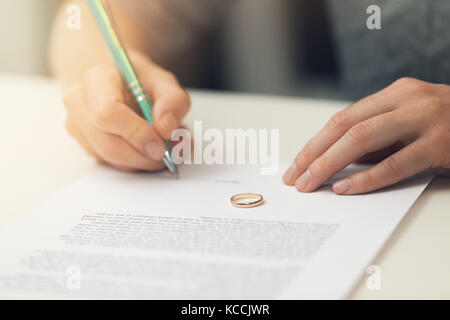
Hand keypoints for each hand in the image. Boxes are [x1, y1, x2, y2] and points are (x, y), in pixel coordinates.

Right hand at [63, 51, 189, 170]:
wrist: (118, 83)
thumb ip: (172, 101)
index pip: (108, 113)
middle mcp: (79, 103)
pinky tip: (151, 151)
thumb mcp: (164, 82)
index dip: (137, 134)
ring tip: (167, 150)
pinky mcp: (85, 145)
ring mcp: (78, 127)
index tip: (162, 145)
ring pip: (110, 158)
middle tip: (170, 155)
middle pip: (108, 143)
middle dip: (143, 155)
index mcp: (97, 79)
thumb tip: (166, 128)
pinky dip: (136, 163)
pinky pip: (112, 163)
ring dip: (143, 161)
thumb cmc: (140, 81)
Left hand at [283, 78, 449, 194]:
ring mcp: (425, 119)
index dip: (314, 143)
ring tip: (310, 184)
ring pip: (362, 141)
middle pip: (345, 127)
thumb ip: (375, 138)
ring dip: (330, 165)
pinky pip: (395, 164)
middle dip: (314, 155)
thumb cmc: (443, 125)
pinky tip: (345, 189)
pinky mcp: (441, 143)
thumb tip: (332, 163)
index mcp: (393, 94)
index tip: (295, 165)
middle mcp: (406, 100)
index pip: (341, 119)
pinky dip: (366, 178)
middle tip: (294, 179)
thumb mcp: (406, 123)